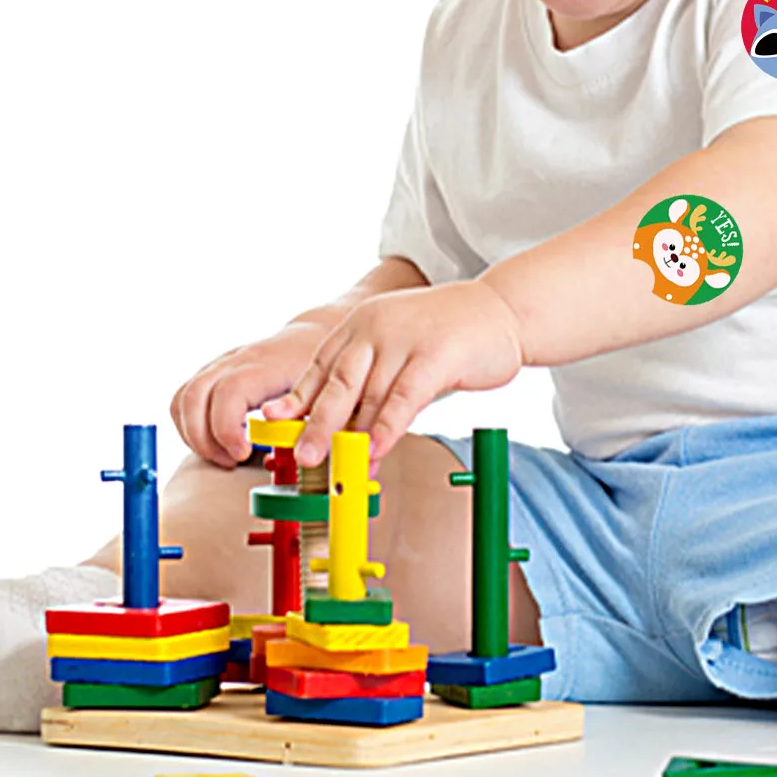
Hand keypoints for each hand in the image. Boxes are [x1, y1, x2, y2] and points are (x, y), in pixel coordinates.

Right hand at [169, 322, 326, 467]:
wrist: (311, 337)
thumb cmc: (321, 369)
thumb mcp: (327, 393)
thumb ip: (314, 422)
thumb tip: (305, 454)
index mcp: (265, 364)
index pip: (228, 391)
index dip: (226, 427)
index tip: (243, 453)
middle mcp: (235, 360)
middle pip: (194, 395)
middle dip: (204, 439)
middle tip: (233, 460)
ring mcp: (219, 365)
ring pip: (183, 398)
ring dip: (194, 436)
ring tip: (226, 456)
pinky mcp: (212, 374)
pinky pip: (184, 401)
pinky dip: (190, 428)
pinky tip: (218, 445)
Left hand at [263, 281, 523, 466]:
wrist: (500, 308)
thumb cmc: (444, 334)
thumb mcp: (396, 346)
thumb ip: (368, 378)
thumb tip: (337, 427)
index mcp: (360, 325)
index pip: (320, 367)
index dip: (297, 400)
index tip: (276, 428)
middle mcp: (376, 327)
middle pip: (338, 382)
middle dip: (317, 423)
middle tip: (304, 456)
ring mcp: (406, 339)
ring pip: (371, 394)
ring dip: (356, 437)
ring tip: (344, 468)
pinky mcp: (436, 354)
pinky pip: (406, 396)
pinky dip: (388, 426)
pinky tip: (378, 449)